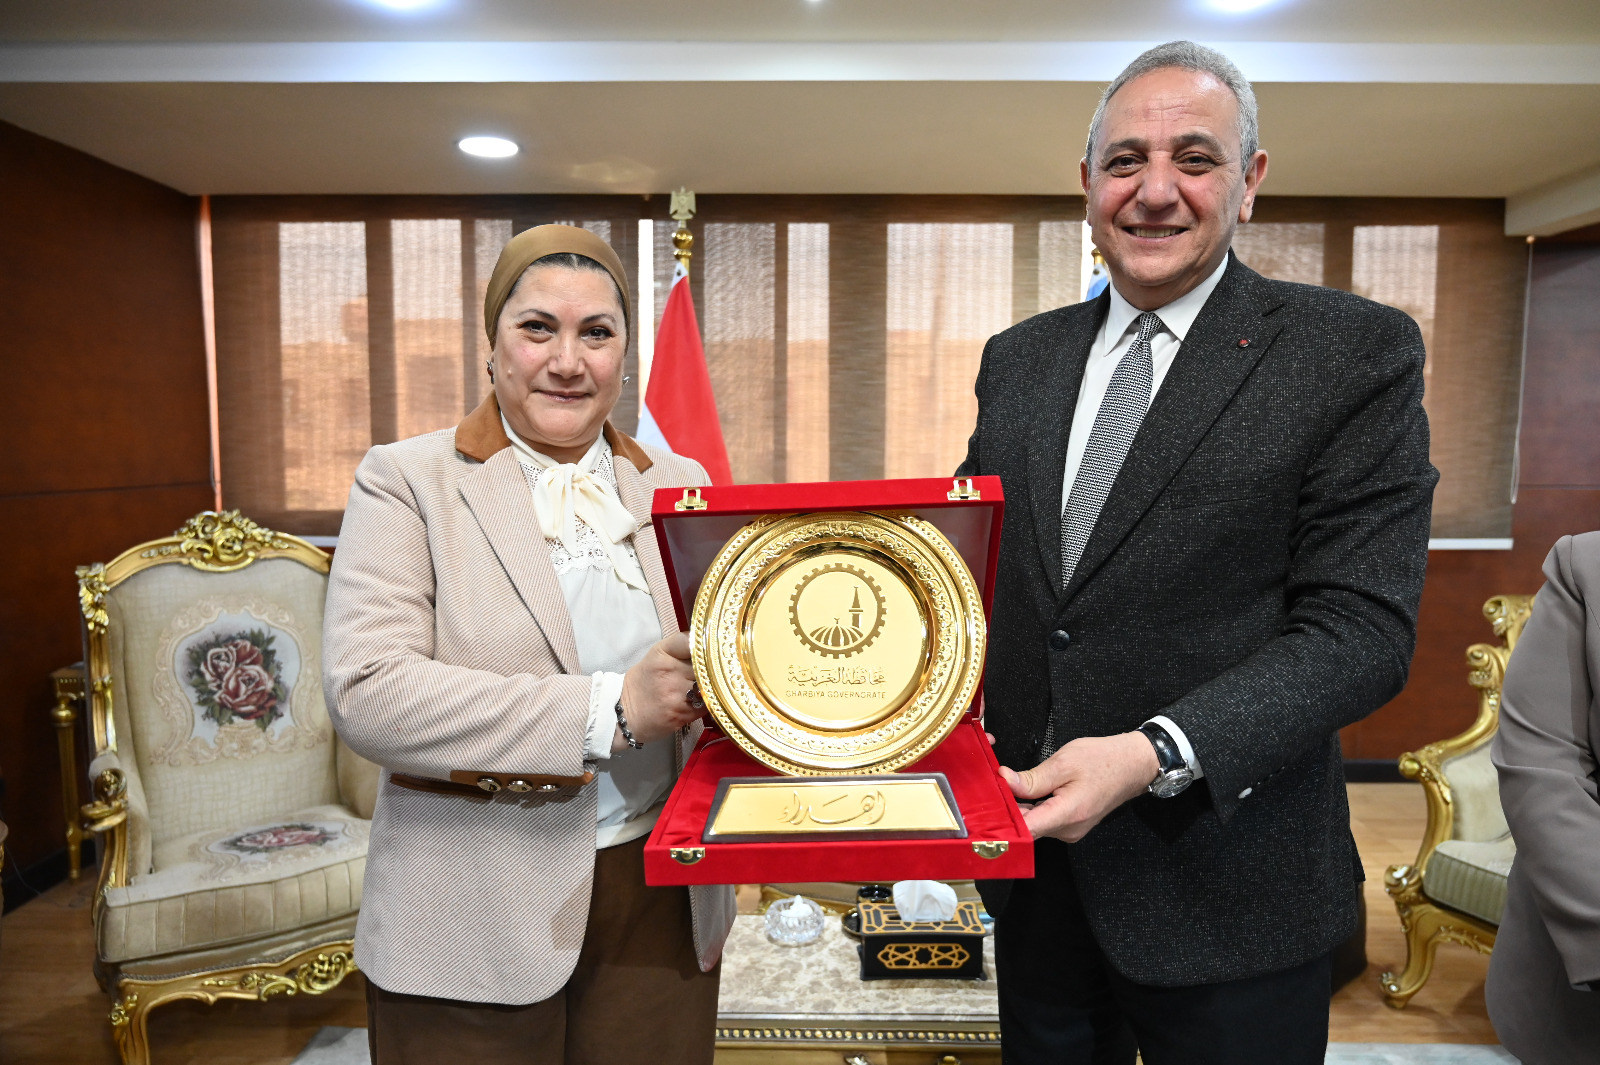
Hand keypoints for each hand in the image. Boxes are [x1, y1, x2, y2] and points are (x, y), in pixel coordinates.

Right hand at [618, 633, 699, 745]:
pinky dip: (704, 703)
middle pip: (705, 665)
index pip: (692, 641)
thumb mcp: (656, 656)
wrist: (624, 714)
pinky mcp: (681, 714)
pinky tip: (694, 702)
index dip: (703, 646)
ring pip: (708, 685)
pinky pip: (705, 705)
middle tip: (707, 672)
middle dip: (709, 668)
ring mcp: (675, 693)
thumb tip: (709, 643)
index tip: (706, 650)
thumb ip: (680, 648)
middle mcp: (669, 671)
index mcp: (662, 653)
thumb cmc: (644, 682)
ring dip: (708, 687)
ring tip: (699, 688)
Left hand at [1000, 732, 1158, 842]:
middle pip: (1027, 827)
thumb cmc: (1103, 760)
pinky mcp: (1070, 824)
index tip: (986, 806)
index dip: (1003, 820)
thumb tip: (1005, 782)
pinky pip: (1044, 819)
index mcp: (1067, 815)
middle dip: (1008, 808)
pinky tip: (1024, 791)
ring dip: (1020, 806)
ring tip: (1008, 784)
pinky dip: (1032, 806)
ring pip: (1034, 823)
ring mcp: (1070, 830)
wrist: (1132, 764)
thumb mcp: (1064, 763)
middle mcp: (1068, 830)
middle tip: (992, 786)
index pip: (1026, 830)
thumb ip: (1032, 778)